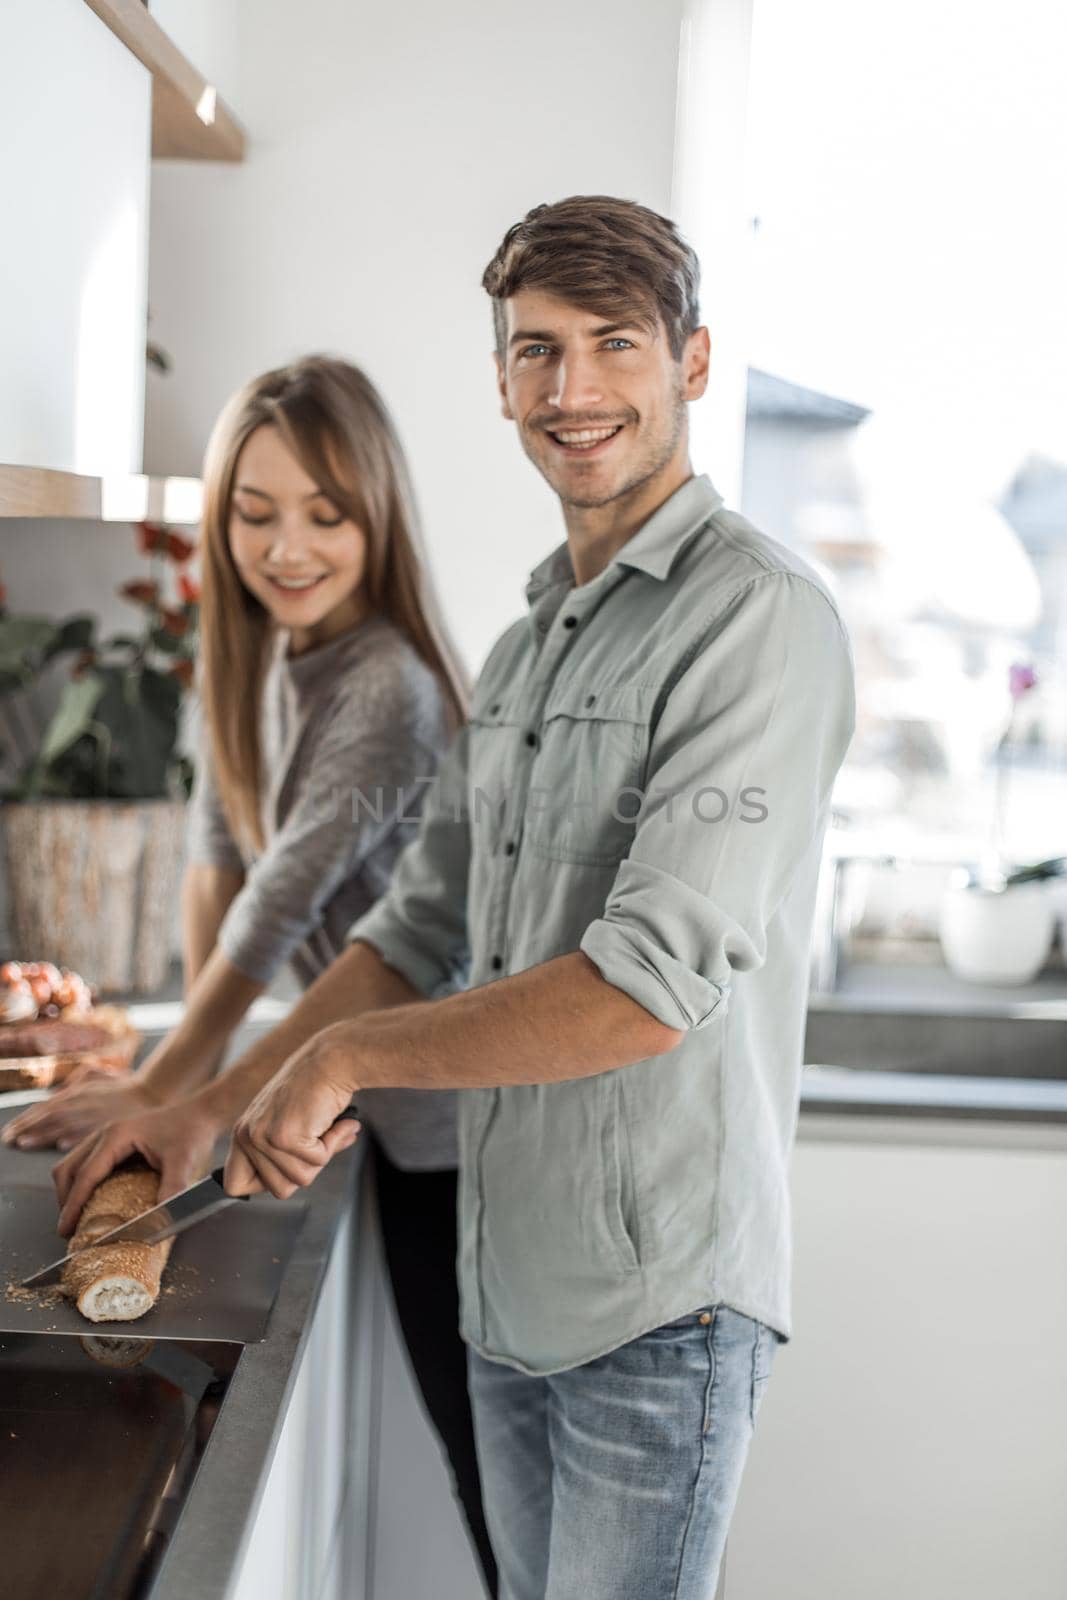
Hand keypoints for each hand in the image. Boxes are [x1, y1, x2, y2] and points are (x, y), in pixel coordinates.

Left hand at [2, 1075, 162, 1152]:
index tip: (10, 1132)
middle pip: (49, 1115)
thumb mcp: (100, 1077)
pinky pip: (90, 1132)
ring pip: (64, 1124)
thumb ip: (78, 1082)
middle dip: (27, 1127)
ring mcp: (96, 1114)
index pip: (46, 1108)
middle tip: (9, 1140)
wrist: (157, 1093)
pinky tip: (61, 1144)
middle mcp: (84, 1102)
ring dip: (41, 1134)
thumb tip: (58, 1094)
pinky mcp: (110, 1126)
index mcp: (79, 1093)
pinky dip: (73, 1136)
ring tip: (23, 1143)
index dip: (26, 1119)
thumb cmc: (127, 1089)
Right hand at [53, 1099, 222, 1238]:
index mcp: (116, 1135)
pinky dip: (82, 1185)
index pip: (85, 1175)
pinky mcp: (113, 1143)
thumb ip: (172, 1188)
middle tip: (69, 1229)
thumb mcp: (184, 1161)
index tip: (65, 1229)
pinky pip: (87, 1164)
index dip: (73, 1204)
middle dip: (66, 1200)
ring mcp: (107, 1137)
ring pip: (74, 1165)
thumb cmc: (192, 1133)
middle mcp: (106, 1134)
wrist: (201, 1113)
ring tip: (77, 1220)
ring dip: (71, 1192)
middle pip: (69, 1169)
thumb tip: (160, 1219)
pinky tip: (92, 1203)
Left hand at [225, 1031, 360, 1199]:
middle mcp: (246, 1135)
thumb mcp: (289, 1123)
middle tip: (318, 1142)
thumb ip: (286, 1155)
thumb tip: (298, 1179)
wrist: (332, 1060)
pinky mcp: (285, 1136)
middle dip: (306, 1169)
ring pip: (300, 1179)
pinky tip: (336, 1123)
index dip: (263, 1185)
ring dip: (323, 1156)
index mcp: (242, 1133)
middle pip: (278, 1189)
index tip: (286, 1169)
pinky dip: (334, 1143)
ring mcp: (263, 1136)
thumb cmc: (316, 1087)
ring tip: (327, 1128)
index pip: (234, 1185)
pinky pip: (317, 1162)